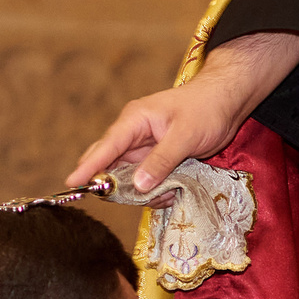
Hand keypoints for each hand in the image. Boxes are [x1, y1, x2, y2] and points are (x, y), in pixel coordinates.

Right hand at [67, 32, 298, 195]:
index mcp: (134, 121)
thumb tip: (137, 186)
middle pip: (112, 167)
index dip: (87, 166)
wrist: (227, 102)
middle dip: (121, 186)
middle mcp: (134, 136)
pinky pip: (147, 181)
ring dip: (145, 192)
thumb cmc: (205, 110)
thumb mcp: (185, 136)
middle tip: (141, 197)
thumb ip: (161, 161)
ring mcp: (145, 149)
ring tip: (170, 192)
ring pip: (131, 179)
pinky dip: (158, 190)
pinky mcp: (157, 159)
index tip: (70, 184)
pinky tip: (175, 190)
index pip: (105, 147)